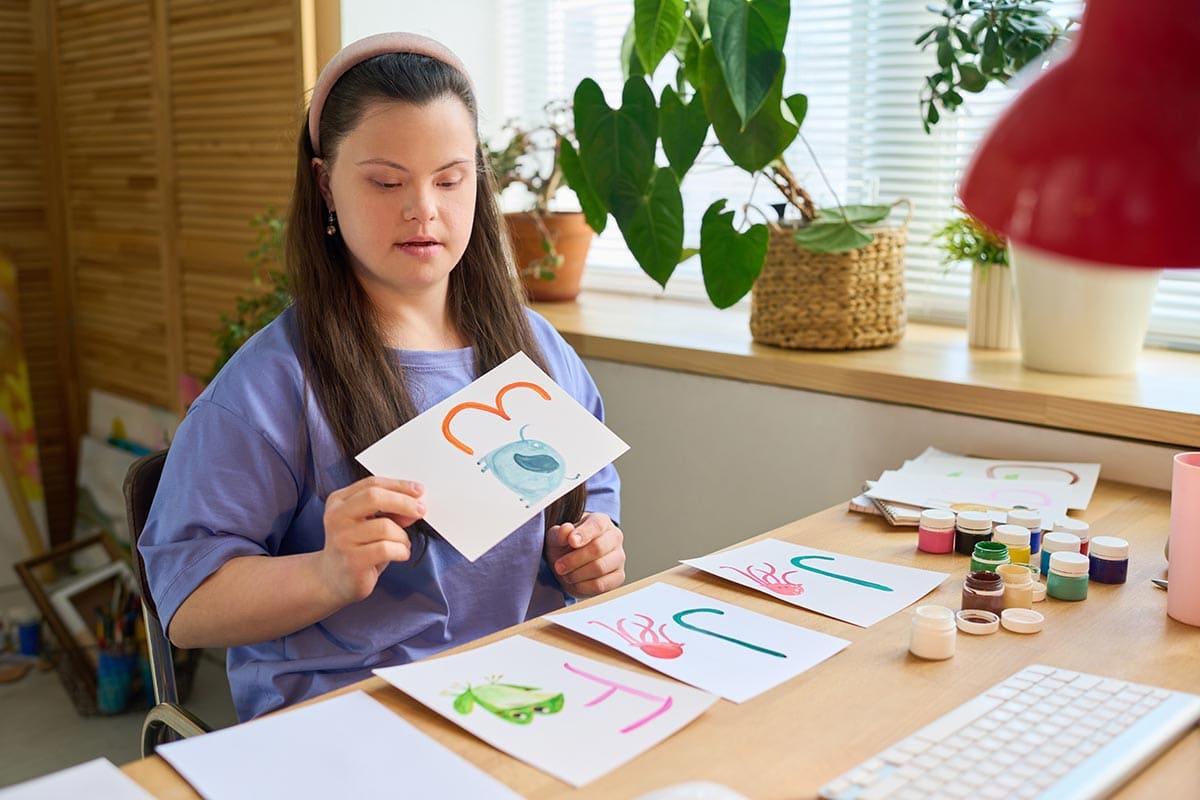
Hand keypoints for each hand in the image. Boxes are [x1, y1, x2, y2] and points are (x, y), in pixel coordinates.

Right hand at [319, 476, 424, 605]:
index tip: (419, 490)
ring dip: (403, 536)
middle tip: (421, 511)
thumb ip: (389, 510)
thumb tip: (415, 505)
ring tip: (402, 544)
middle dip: (403, 502)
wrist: (333, 579)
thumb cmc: (357, 547)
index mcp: (339, 501)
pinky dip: (401, 551)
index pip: (372, 484)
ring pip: (385, 527)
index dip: (399, 485)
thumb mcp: (370, 523)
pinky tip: (400, 555)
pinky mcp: (352, 560)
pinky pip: (387, 549)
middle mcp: (336, 517)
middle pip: (374, 497)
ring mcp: (342, 539)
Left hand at [545, 512, 625, 597]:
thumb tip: (566, 530)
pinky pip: (602, 584)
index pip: (596, 525)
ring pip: (600, 568)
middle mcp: (614, 537)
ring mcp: (619, 557)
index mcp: (601, 521)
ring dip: (577, 574)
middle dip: (574, 560)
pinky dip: (584, 586)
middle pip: (598, 548)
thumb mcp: (556, 537)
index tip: (571, 542)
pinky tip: (575, 582)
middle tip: (559, 566)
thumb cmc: (565, 546)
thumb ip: (559, 533)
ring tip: (566, 574)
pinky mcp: (618, 577)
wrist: (570, 564)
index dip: (583, 534)